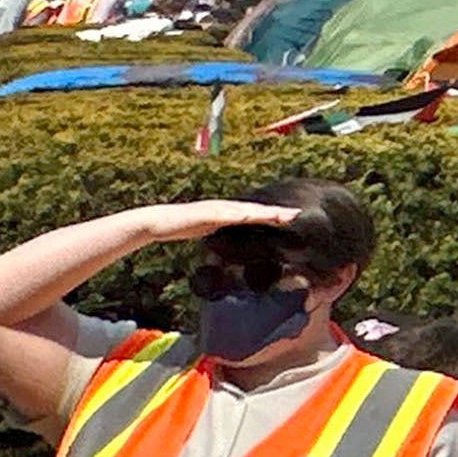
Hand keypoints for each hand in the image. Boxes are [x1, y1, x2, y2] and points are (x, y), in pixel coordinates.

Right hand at [131, 199, 305, 247]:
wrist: (158, 221)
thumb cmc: (182, 228)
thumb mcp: (208, 234)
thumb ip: (222, 237)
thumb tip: (234, 248)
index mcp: (228, 213)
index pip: (256, 215)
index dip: (274, 216)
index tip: (293, 218)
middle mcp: (226, 208)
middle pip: (257, 210)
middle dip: (278, 212)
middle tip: (299, 214)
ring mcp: (218, 208)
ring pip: (248, 210)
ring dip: (267, 212)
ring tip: (285, 215)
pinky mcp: (208, 212)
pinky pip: (228, 214)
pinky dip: (243, 214)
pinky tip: (254, 216)